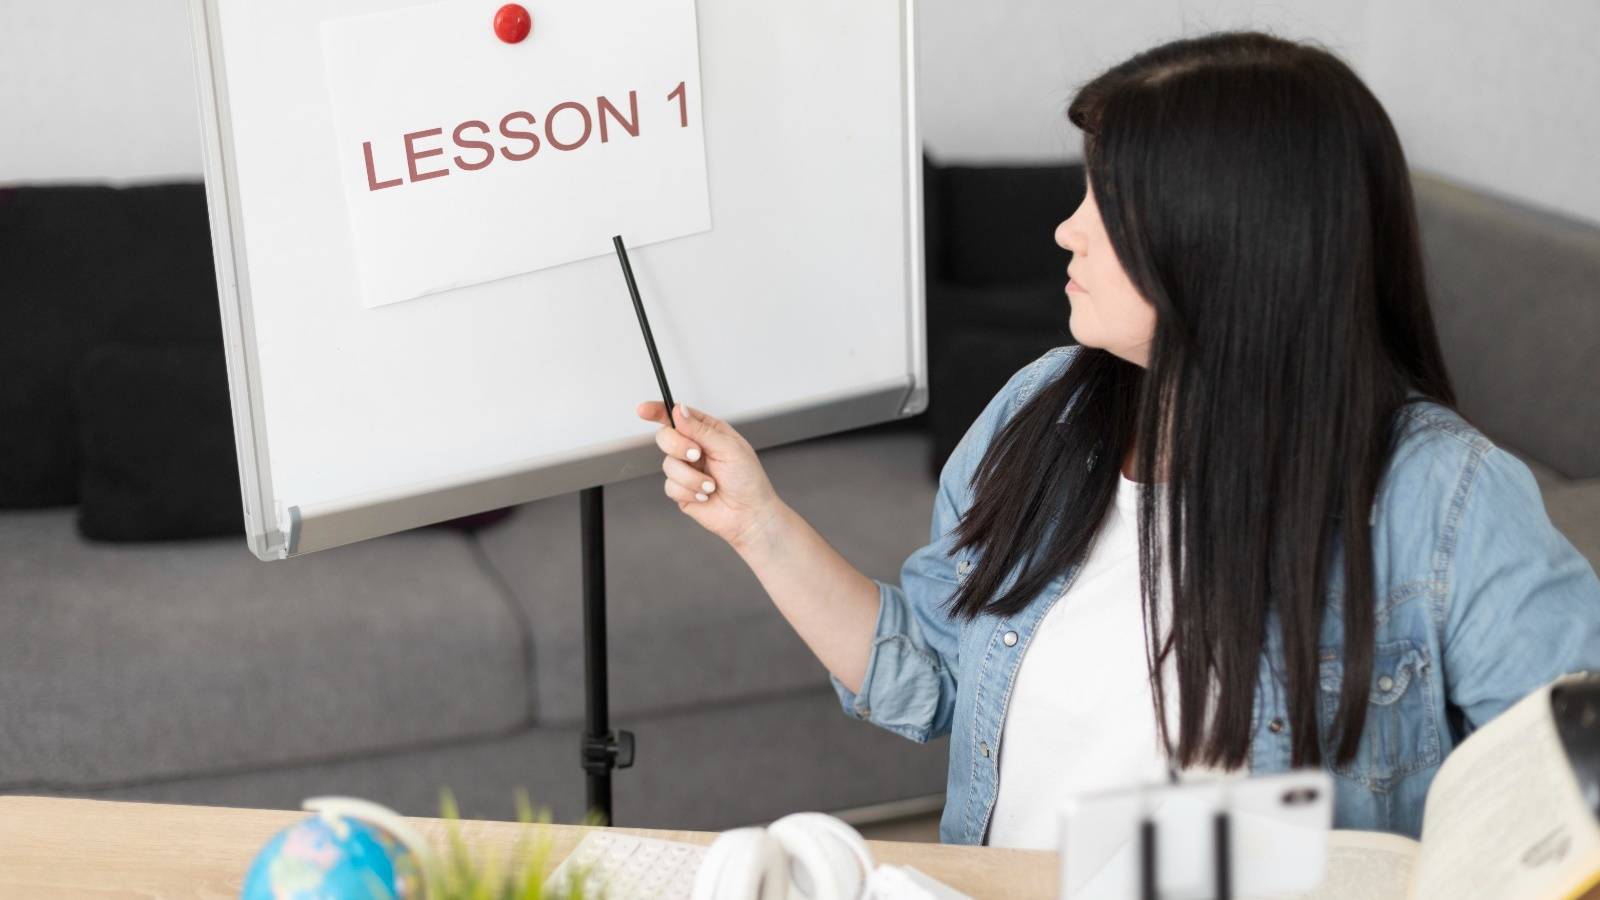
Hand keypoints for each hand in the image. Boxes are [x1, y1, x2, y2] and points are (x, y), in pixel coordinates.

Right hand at [635, 401, 783, 549]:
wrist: (749, 515)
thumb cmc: (748, 480)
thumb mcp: (729, 448)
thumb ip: (701, 429)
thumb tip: (679, 411)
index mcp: (708, 432)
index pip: (678, 415)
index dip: (658, 411)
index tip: (644, 410)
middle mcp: (694, 448)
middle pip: (666, 437)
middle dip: (678, 447)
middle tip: (696, 455)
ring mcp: (686, 469)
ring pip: (667, 464)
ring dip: (691, 477)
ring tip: (711, 485)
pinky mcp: (681, 490)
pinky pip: (670, 486)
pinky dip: (689, 492)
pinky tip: (705, 496)